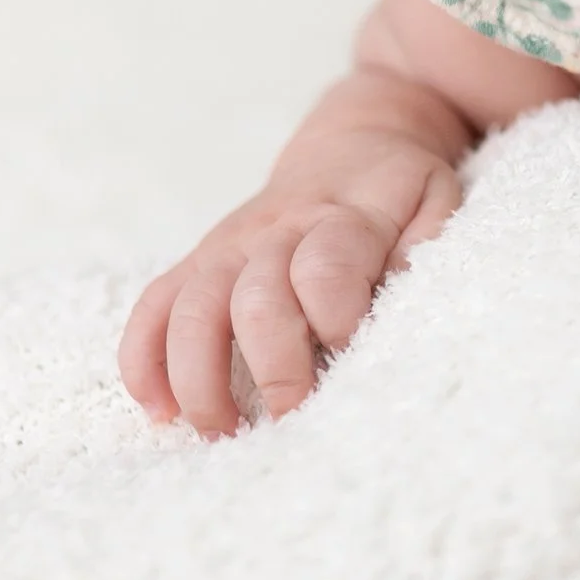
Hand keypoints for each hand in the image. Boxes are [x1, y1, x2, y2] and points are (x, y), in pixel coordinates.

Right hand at [119, 134, 463, 436]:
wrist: (350, 146)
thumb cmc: (397, 193)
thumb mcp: (435, 203)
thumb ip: (422, 248)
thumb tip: (399, 297)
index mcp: (343, 219)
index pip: (326, 272)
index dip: (336, 321)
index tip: (352, 360)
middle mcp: (276, 232)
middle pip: (256, 301)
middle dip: (272, 370)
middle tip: (292, 421)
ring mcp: (228, 246)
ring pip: (193, 309)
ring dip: (198, 378)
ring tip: (221, 433)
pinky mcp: (198, 261)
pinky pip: (154, 306)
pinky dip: (144, 359)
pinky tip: (159, 408)